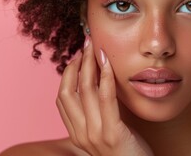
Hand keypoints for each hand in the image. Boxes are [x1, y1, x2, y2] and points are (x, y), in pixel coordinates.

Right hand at [56, 37, 153, 155]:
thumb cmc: (128, 153)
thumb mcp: (107, 133)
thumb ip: (99, 114)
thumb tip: (99, 85)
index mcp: (76, 134)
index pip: (62, 98)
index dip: (67, 74)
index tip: (77, 57)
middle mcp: (80, 135)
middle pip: (68, 90)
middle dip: (76, 64)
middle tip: (86, 44)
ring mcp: (94, 136)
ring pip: (85, 90)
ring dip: (89, 64)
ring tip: (95, 47)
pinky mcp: (111, 134)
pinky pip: (105, 98)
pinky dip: (106, 77)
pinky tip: (108, 63)